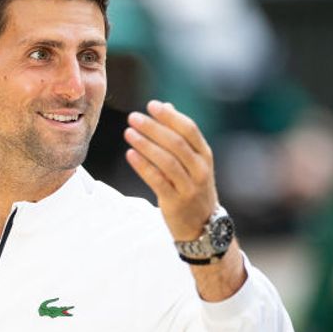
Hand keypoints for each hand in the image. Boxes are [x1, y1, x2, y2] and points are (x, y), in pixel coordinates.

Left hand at [124, 100, 216, 240]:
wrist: (203, 226)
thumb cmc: (193, 187)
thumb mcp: (194, 161)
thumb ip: (181, 134)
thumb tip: (166, 105)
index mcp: (205, 155)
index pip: (189, 129)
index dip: (169, 116)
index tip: (151, 105)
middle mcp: (200, 169)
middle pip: (176, 143)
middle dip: (153, 128)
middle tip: (133, 117)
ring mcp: (189, 187)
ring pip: (166, 161)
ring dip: (145, 145)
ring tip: (128, 133)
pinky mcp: (175, 202)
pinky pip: (157, 181)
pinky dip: (143, 166)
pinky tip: (130, 154)